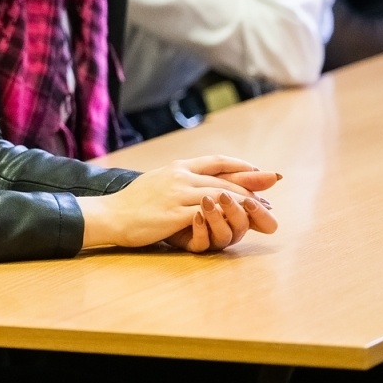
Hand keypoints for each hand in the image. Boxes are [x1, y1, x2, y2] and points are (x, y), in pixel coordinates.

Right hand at [80, 156, 278, 251]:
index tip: (262, 171)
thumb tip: (201, 185)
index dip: (242, 165)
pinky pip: (207, 212)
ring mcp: (177, 193)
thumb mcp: (158, 182)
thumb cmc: (133, 204)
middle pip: (225, 179)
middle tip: (272, 193)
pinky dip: (226, 215)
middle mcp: (180, 176)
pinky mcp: (174, 213)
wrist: (111, 215)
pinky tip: (239, 222)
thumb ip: (180, 181)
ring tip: (262, 211)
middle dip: (253, 186)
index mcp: (177, 167)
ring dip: (245, 203)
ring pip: (221, 195)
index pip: (217, 161)